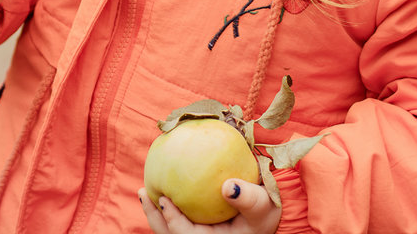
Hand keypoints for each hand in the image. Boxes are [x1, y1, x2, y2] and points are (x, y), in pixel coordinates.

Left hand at [139, 179, 280, 233]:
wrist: (272, 210)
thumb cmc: (267, 209)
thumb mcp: (263, 205)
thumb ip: (248, 198)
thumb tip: (227, 187)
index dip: (172, 221)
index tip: (163, 199)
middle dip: (155, 217)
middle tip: (144, 193)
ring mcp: (200, 233)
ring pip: (171, 229)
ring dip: (156, 213)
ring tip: (145, 192)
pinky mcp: (199, 224)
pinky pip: (179, 217)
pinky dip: (167, 206)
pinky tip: (161, 187)